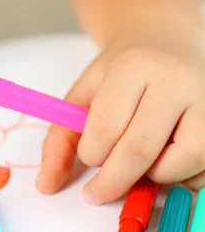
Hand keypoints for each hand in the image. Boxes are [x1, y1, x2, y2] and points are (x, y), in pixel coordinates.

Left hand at [36, 28, 204, 203]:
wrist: (167, 40)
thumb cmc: (122, 73)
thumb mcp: (83, 94)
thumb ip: (60, 139)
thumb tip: (45, 186)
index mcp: (133, 67)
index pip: (106, 128)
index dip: (92, 154)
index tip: (89, 157)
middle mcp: (177, 81)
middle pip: (140, 150)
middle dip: (114, 181)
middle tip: (99, 192)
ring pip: (182, 163)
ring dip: (154, 177)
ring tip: (143, 160)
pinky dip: (185, 176)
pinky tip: (170, 158)